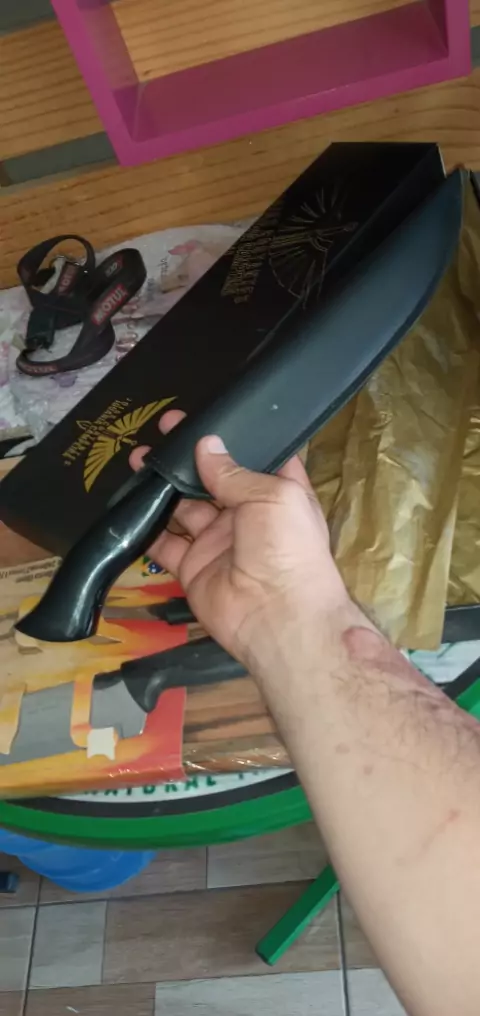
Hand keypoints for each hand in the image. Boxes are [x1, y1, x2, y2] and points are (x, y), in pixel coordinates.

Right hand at [131, 410, 348, 674]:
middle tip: (163, 430)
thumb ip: (233, 471)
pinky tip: (131, 502)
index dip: (232, 438)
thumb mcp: (271, 495)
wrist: (278, 618)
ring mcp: (218, 541)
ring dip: (163, 484)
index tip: (204, 416)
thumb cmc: (288, 549)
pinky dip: (147, 526)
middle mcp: (247, 515)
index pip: (255, 458)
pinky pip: (165, 543)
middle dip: (189, 456)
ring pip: (184, 506)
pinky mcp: (192, 566)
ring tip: (139, 458)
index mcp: (277, 493)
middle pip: (213, 479)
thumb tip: (206, 445)